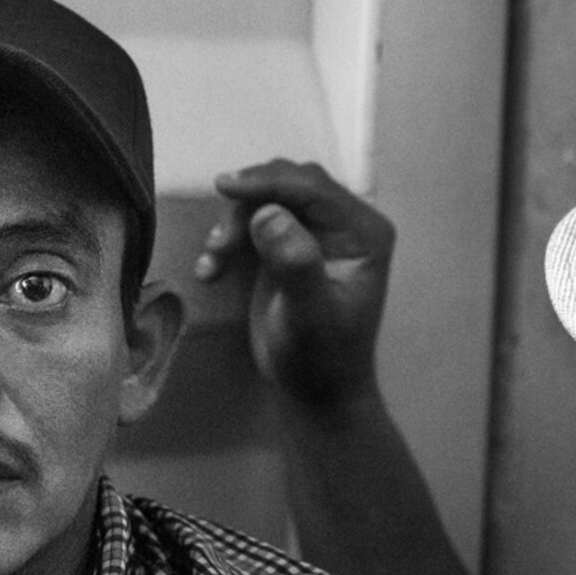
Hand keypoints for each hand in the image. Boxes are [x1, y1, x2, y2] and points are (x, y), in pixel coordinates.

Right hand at [196, 163, 393, 410]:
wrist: (316, 392)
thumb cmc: (321, 358)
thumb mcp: (308, 315)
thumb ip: (295, 263)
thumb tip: (270, 215)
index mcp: (363, 232)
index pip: (314, 188)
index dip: (269, 181)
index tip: (225, 186)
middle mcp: (345, 223)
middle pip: (290, 184)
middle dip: (250, 203)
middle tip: (221, 240)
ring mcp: (318, 232)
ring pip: (268, 198)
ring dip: (235, 222)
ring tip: (215, 260)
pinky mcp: (292, 244)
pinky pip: (256, 219)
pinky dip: (231, 237)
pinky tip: (212, 269)